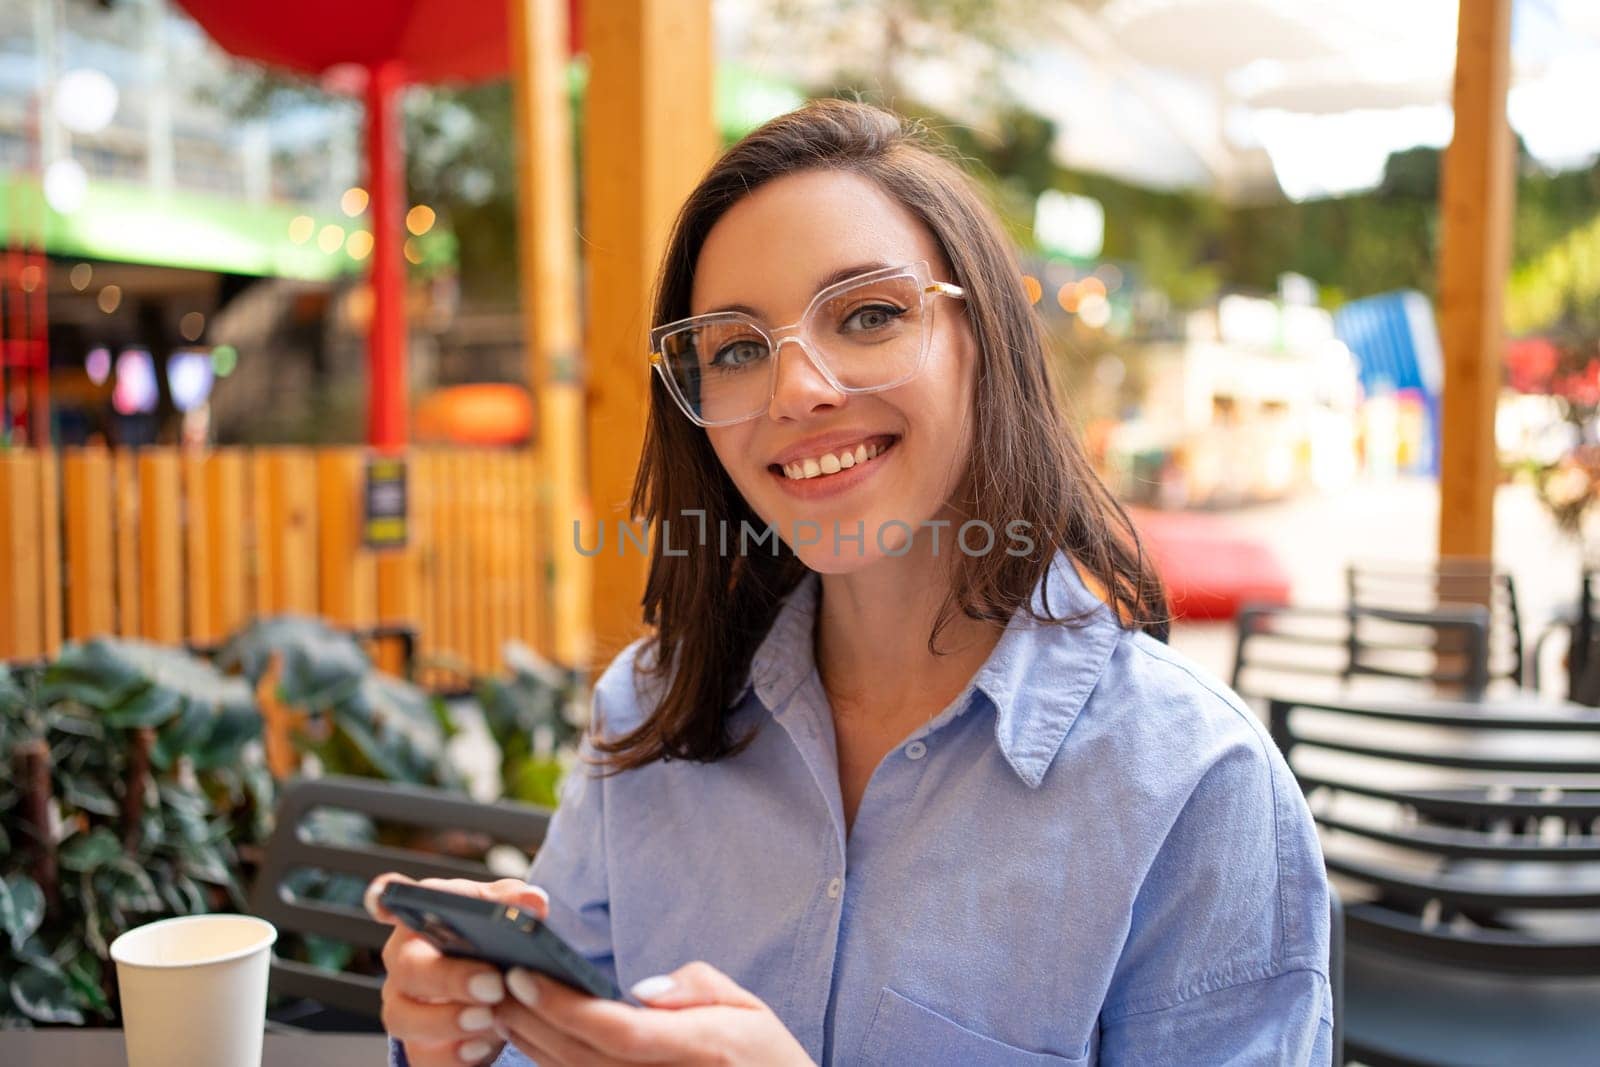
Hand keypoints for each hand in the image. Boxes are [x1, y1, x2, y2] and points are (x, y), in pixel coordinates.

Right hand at [366, 872, 550, 1065]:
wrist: (501, 991)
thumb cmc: (495, 939)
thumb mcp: (507, 913)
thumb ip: (517, 902)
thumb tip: (533, 902)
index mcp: (421, 918)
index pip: (389, 900)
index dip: (384, 898)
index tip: (385, 901)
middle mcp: (405, 962)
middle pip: (408, 968)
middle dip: (449, 976)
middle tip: (492, 984)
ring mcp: (406, 1007)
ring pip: (403, 1018)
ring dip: (446, 1020)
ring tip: (488, 1018)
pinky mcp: (420, 1047)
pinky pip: (423, 1056)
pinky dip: (452, 1055)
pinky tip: (482, 1046)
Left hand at [492, 960, 814, 1065]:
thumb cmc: (764, 1055)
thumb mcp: (749, 1006)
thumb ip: (696, 987)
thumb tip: (641, 990)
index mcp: (697, 1049)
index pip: (615, 1030)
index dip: (564, 1005)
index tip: (526, 974)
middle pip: (579, 1054)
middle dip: (530, 1015)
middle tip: (494, 975)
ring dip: (530, 1038)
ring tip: (501, 998)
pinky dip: (550, 1060)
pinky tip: (529, 1033)